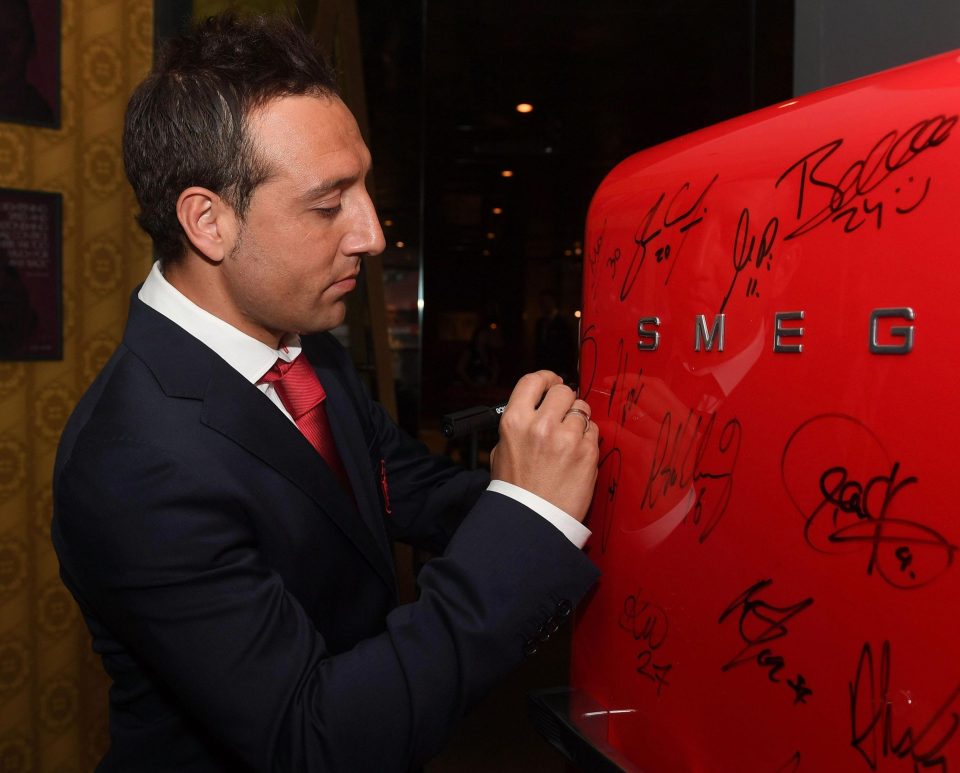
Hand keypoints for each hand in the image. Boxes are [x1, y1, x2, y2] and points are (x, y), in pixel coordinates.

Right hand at [490, 371, 598, 521]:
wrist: (533, 521)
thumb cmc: (516, 490)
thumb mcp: (501, 451)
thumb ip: (517, 425)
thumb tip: (532, 407)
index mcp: (515, 421)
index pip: (533, 380)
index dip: (546, 378)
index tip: (551, 382)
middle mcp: (541, 425)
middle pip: (563, 390)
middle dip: (565, 400)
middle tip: (563, 413)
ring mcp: (567, 438)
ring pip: (583, 410)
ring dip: (578, 420)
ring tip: (569, 439)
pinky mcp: (587, 453)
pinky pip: (594, 432)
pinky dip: (587, 439)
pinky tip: (576, 454)